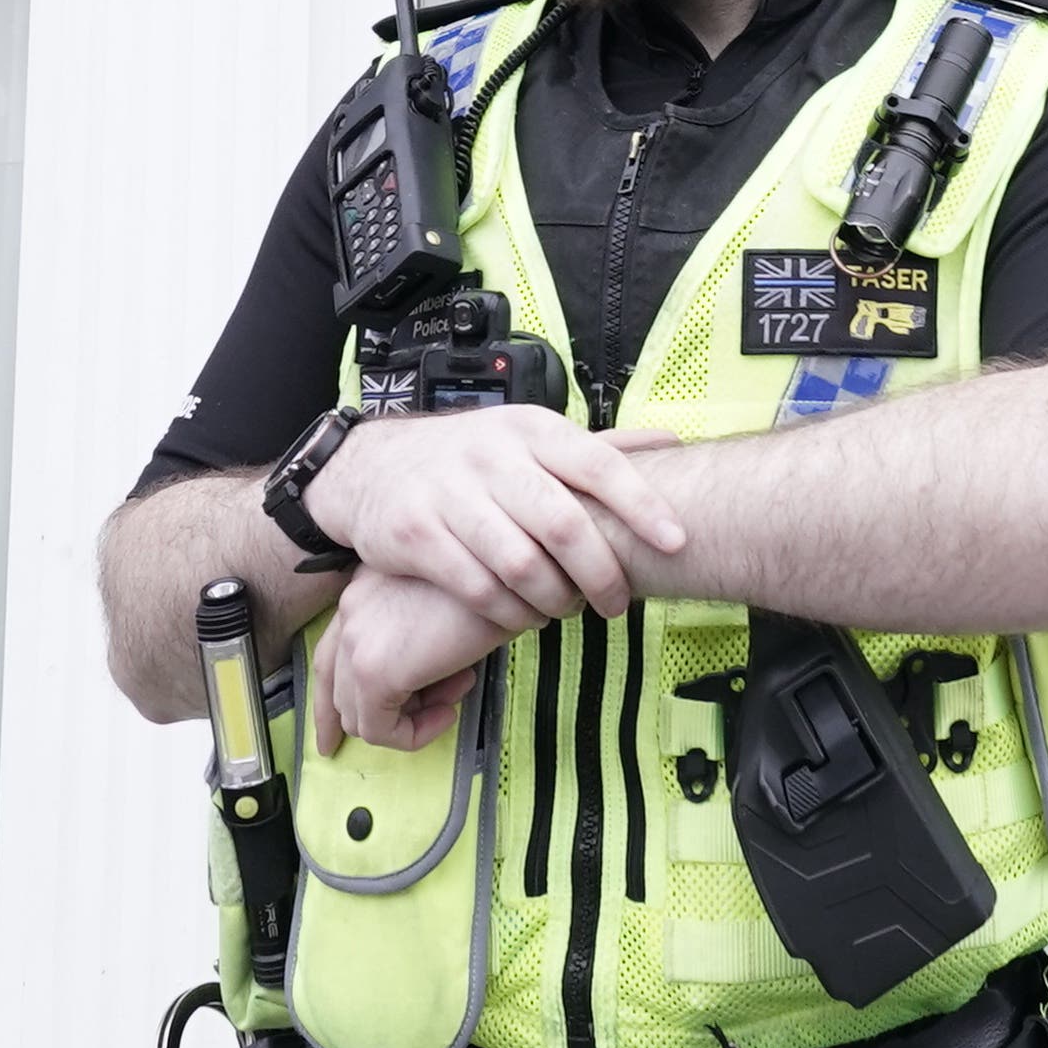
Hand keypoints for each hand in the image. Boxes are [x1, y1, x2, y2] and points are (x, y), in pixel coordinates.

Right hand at [305, 403, 685, 632]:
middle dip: (601, 574)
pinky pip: (477, 588)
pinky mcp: (415, 536)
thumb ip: (595, 448)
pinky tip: (522, 616)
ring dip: (554, 600)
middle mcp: (492, 457)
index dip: (642, 505)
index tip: (676, 542)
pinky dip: (509, 613)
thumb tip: (669, 442)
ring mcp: (450, 495)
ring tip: (567, 609)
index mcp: (530, 430)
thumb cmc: (469, 457)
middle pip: (564, 524)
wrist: (371, 466)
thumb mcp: (528, 438)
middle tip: (617, 603)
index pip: (598, 465)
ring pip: (521, 564)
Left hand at [307, 568, 504, 758]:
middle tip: (439, 705)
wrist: (505, 573)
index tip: (337, 738)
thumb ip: (416, 636)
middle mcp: (349, 612)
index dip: (331, 703)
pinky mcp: (373, 672)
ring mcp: (355, 642)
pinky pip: (379, 731)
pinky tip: (449, 713)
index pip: (330, 657)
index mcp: (364, 590)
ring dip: (406, 718)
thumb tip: (423, 679)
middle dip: (380, 714)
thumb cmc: (492, 583)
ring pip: (357, 715)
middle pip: (336, 690)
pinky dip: (413, 734)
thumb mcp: (443, 603)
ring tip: (453, 698)